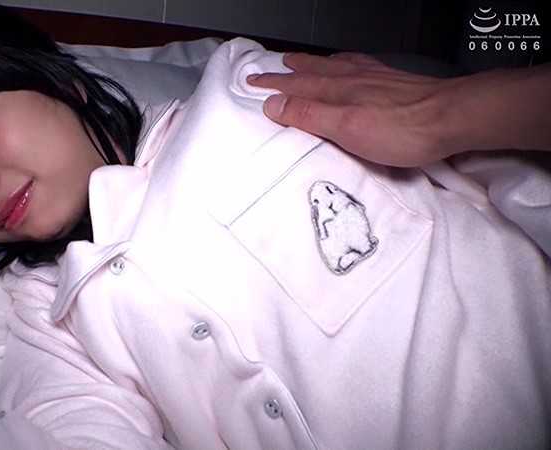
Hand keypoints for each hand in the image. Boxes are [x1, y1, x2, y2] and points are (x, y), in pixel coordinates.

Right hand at [247, 52, 452, 166]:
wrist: (452, 118)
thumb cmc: (403, 130)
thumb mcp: (346, 128)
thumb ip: (309, 115)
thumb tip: (274, 105)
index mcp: (336, 92)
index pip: (295, 88)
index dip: (273, 87)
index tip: (254, 84)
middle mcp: (352, 80)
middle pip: (311, 73)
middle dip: (287, 73)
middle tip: (270, 69)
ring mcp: (373, 79)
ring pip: (332, 66)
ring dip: (311, 65)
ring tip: (299, 62)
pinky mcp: (391, 82)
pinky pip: (357, 65)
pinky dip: (342, 62)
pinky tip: (347, 64)